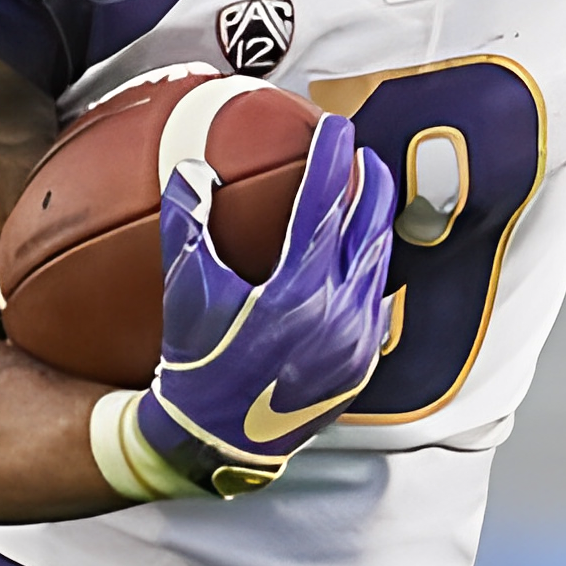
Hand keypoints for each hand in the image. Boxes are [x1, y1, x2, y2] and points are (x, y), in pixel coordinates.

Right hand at [135, 113, 395, 496]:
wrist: (216, 440)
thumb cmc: (198, 362)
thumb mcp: (185, 292)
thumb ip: (186, 225)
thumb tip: (189, 168)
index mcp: (296, 291)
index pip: (324, 204)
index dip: (331, 157)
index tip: (333, 125)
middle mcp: (336, 314)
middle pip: (369, 226)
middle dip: (370, 180)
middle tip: (361, 151)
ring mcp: (355, 341)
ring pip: (380, 262)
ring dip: (377, 221)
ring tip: (368, 193)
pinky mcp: (362, 363)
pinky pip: (380, 302)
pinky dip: (375, 269)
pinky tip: (368, 254)